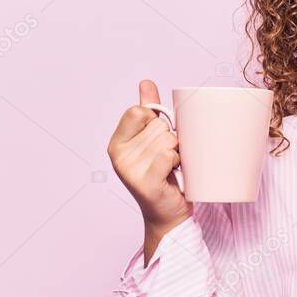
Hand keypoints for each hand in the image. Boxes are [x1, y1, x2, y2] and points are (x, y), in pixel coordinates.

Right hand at [107, 80, 192, 260]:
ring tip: (172, 169)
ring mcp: (129, 171)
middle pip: (158, 126)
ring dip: (178, 153)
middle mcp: (118, 156)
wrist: (170, 213)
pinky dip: (178, 164)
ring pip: (167, 140)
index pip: (139, 111)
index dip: (156, 121)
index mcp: (117, 142)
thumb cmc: (164, 174)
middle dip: (171, 140)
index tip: (158, 139)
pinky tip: (173, 176)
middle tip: (168, 160)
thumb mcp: (154, 139)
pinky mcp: (144, 183)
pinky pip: (170, 156)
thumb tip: (146, 82)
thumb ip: (149, 111)